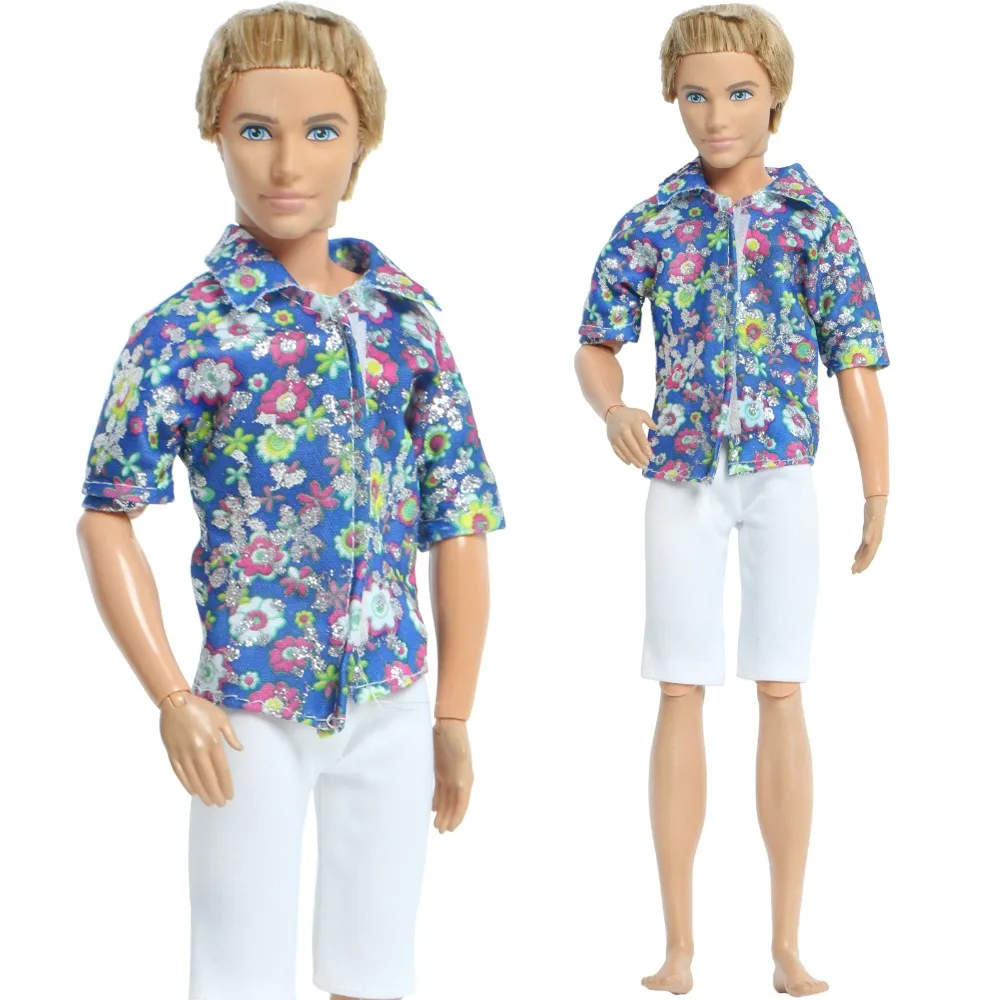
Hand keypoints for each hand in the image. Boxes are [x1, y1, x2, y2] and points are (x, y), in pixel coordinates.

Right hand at [159, 692, 243, 806]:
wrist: (175, 702)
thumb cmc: (200, 708)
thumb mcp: (221, 718)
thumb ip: (231, 735)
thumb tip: (239, 749)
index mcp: (212, 742)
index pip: (221, 769)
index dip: (226, 784)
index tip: (230, 795)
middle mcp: (198, 750)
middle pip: (208, 777)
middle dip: (215, 793)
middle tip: (220, 804)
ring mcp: (183, 753)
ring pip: (194, 778)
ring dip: (202, 792)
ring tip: (209, 802)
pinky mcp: (172, 753)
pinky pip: (180, 773)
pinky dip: (187, 784)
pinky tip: (193, 791)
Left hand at [432, 718, 472, 832]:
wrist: (449, 724)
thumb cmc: (455, 738)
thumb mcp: (459, 754)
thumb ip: (459, 770)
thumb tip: (461, 787)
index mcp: (465, 778)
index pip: (462, 803)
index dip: (457, 817)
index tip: (450, 829)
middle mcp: (460, 779)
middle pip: (454, 803)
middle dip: (448, 818)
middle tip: (440, 831)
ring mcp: (451, 774)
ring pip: (447, 798)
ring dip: (443, 811)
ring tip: (437, 824)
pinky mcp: (442, 770)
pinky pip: (441, 789)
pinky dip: (438, 799)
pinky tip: (433, 807)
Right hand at [606, 404, 654, 467]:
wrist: (613, 413)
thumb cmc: (630, 415)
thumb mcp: (642, 414)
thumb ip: (650, 421)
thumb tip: (657, 429)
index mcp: (633, 423)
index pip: (640, 437)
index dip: (645, 447)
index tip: (650, 456)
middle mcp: (624, 430)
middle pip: (632, 447)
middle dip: (640, 457)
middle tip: (646, 463)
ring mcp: (616, 437)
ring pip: (625, 451)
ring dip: (633, 460)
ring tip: (640, 466)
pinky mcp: (612, 441)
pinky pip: (617, 452)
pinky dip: (623, 458)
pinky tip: (630, 463)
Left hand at [852, 496, 886, 573]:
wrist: (877, 503)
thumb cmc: (874, 511)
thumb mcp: (871, 520)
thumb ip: (869, 531)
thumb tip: (867, 542)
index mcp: (876, 539)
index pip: (869, 555)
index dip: (864, 563)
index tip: (857, 570)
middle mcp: (874, 540)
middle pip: (867, 556)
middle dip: (861, 564)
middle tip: (853, 572)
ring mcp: (872, 537)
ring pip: (865, 552)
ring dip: (860, 560)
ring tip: (854, 568)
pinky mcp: (868, 533)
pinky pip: (864, 546)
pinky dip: (859, 552)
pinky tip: (855, 557)